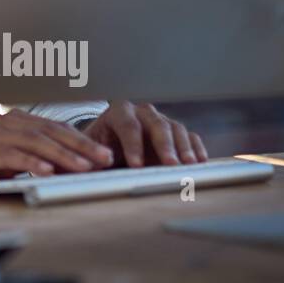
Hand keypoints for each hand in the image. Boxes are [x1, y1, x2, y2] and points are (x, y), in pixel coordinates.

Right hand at [0, 110, 115, 184]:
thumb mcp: (7, 158)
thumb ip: (32, 157)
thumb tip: (65, 169)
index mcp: (15, 120)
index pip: (55, 129)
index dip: (81, 140)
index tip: (104, 154)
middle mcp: (6, 122)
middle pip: (50, 132)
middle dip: (81, 146)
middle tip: (105, 158)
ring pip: (35, 141)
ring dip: (62, 155)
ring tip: (84, 167)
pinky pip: (10, 154)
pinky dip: (31, 162)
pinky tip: (47, 171)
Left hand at [81, 101, 207, 166]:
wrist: (110, 144)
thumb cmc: (98, 148)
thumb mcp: (89, 150)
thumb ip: (88, 158)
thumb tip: (83, 169)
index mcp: (118, 112)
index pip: (127, 125)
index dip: (133, 145)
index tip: (136, 166)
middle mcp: (142, 113)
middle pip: (156, 124)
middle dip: (164, 145)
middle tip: (170, 165)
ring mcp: (160, 121)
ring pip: (175, 129)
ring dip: (183, 148)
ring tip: (188, 166)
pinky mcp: (175, 133)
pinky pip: (189, 136)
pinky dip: (195, 148)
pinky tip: (200, 163)